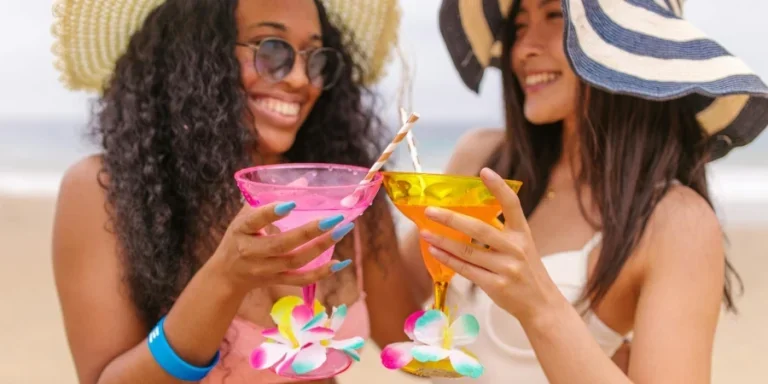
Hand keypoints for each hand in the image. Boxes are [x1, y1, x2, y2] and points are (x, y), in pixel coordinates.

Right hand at [208, 201, 353, 292]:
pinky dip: (321, 273)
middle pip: (282, 244)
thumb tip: (303, 182)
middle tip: (334, 218)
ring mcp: (265, 269)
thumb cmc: (240, 236)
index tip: (291, 204)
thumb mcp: (246, 216)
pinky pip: (301, 280)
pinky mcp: (276, 281)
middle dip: (310, 232)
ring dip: (321, 247)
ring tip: (342, 231)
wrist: (227, 274)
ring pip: (295, 262)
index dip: (272, 213)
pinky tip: (340, 263)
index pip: (255, 221)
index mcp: (242, 230)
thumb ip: (270, 198)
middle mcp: (252, 252)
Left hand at [420, 168, 565, 322]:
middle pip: (479, 229)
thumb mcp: (520, 246)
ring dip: (443, 240)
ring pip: (467, 251)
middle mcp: (515, 248)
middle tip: (430, 210)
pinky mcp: (496, 286)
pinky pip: (466, 269)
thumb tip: (465, 217)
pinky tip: (435, 252)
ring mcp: (506, 268)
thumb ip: (500, 232)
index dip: (499, 187)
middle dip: (451, 218)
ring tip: (425, 232)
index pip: (512, 205)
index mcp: (522, 233)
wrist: (541, 304)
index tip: (484, 171)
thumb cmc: (525, 270)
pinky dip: (448, 260)